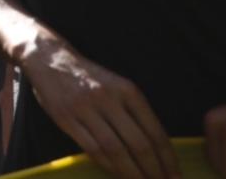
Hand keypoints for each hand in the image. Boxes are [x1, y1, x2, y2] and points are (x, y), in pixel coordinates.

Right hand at [19, 36, 175, 178]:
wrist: (49, 59)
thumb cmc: (89, 77)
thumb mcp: (118, 86)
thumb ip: (134, 112)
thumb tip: (156, 148)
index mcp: (127, 91)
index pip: (154, 131)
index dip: (167, 158)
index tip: (176, 175)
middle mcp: (108, 99)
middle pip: (138, 143)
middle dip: (154, 170)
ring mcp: (85, 109)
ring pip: (115, 149)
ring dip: (131, 172)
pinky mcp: (65, 118)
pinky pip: (91, 148)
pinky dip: (107, 165)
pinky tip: (116, 174)